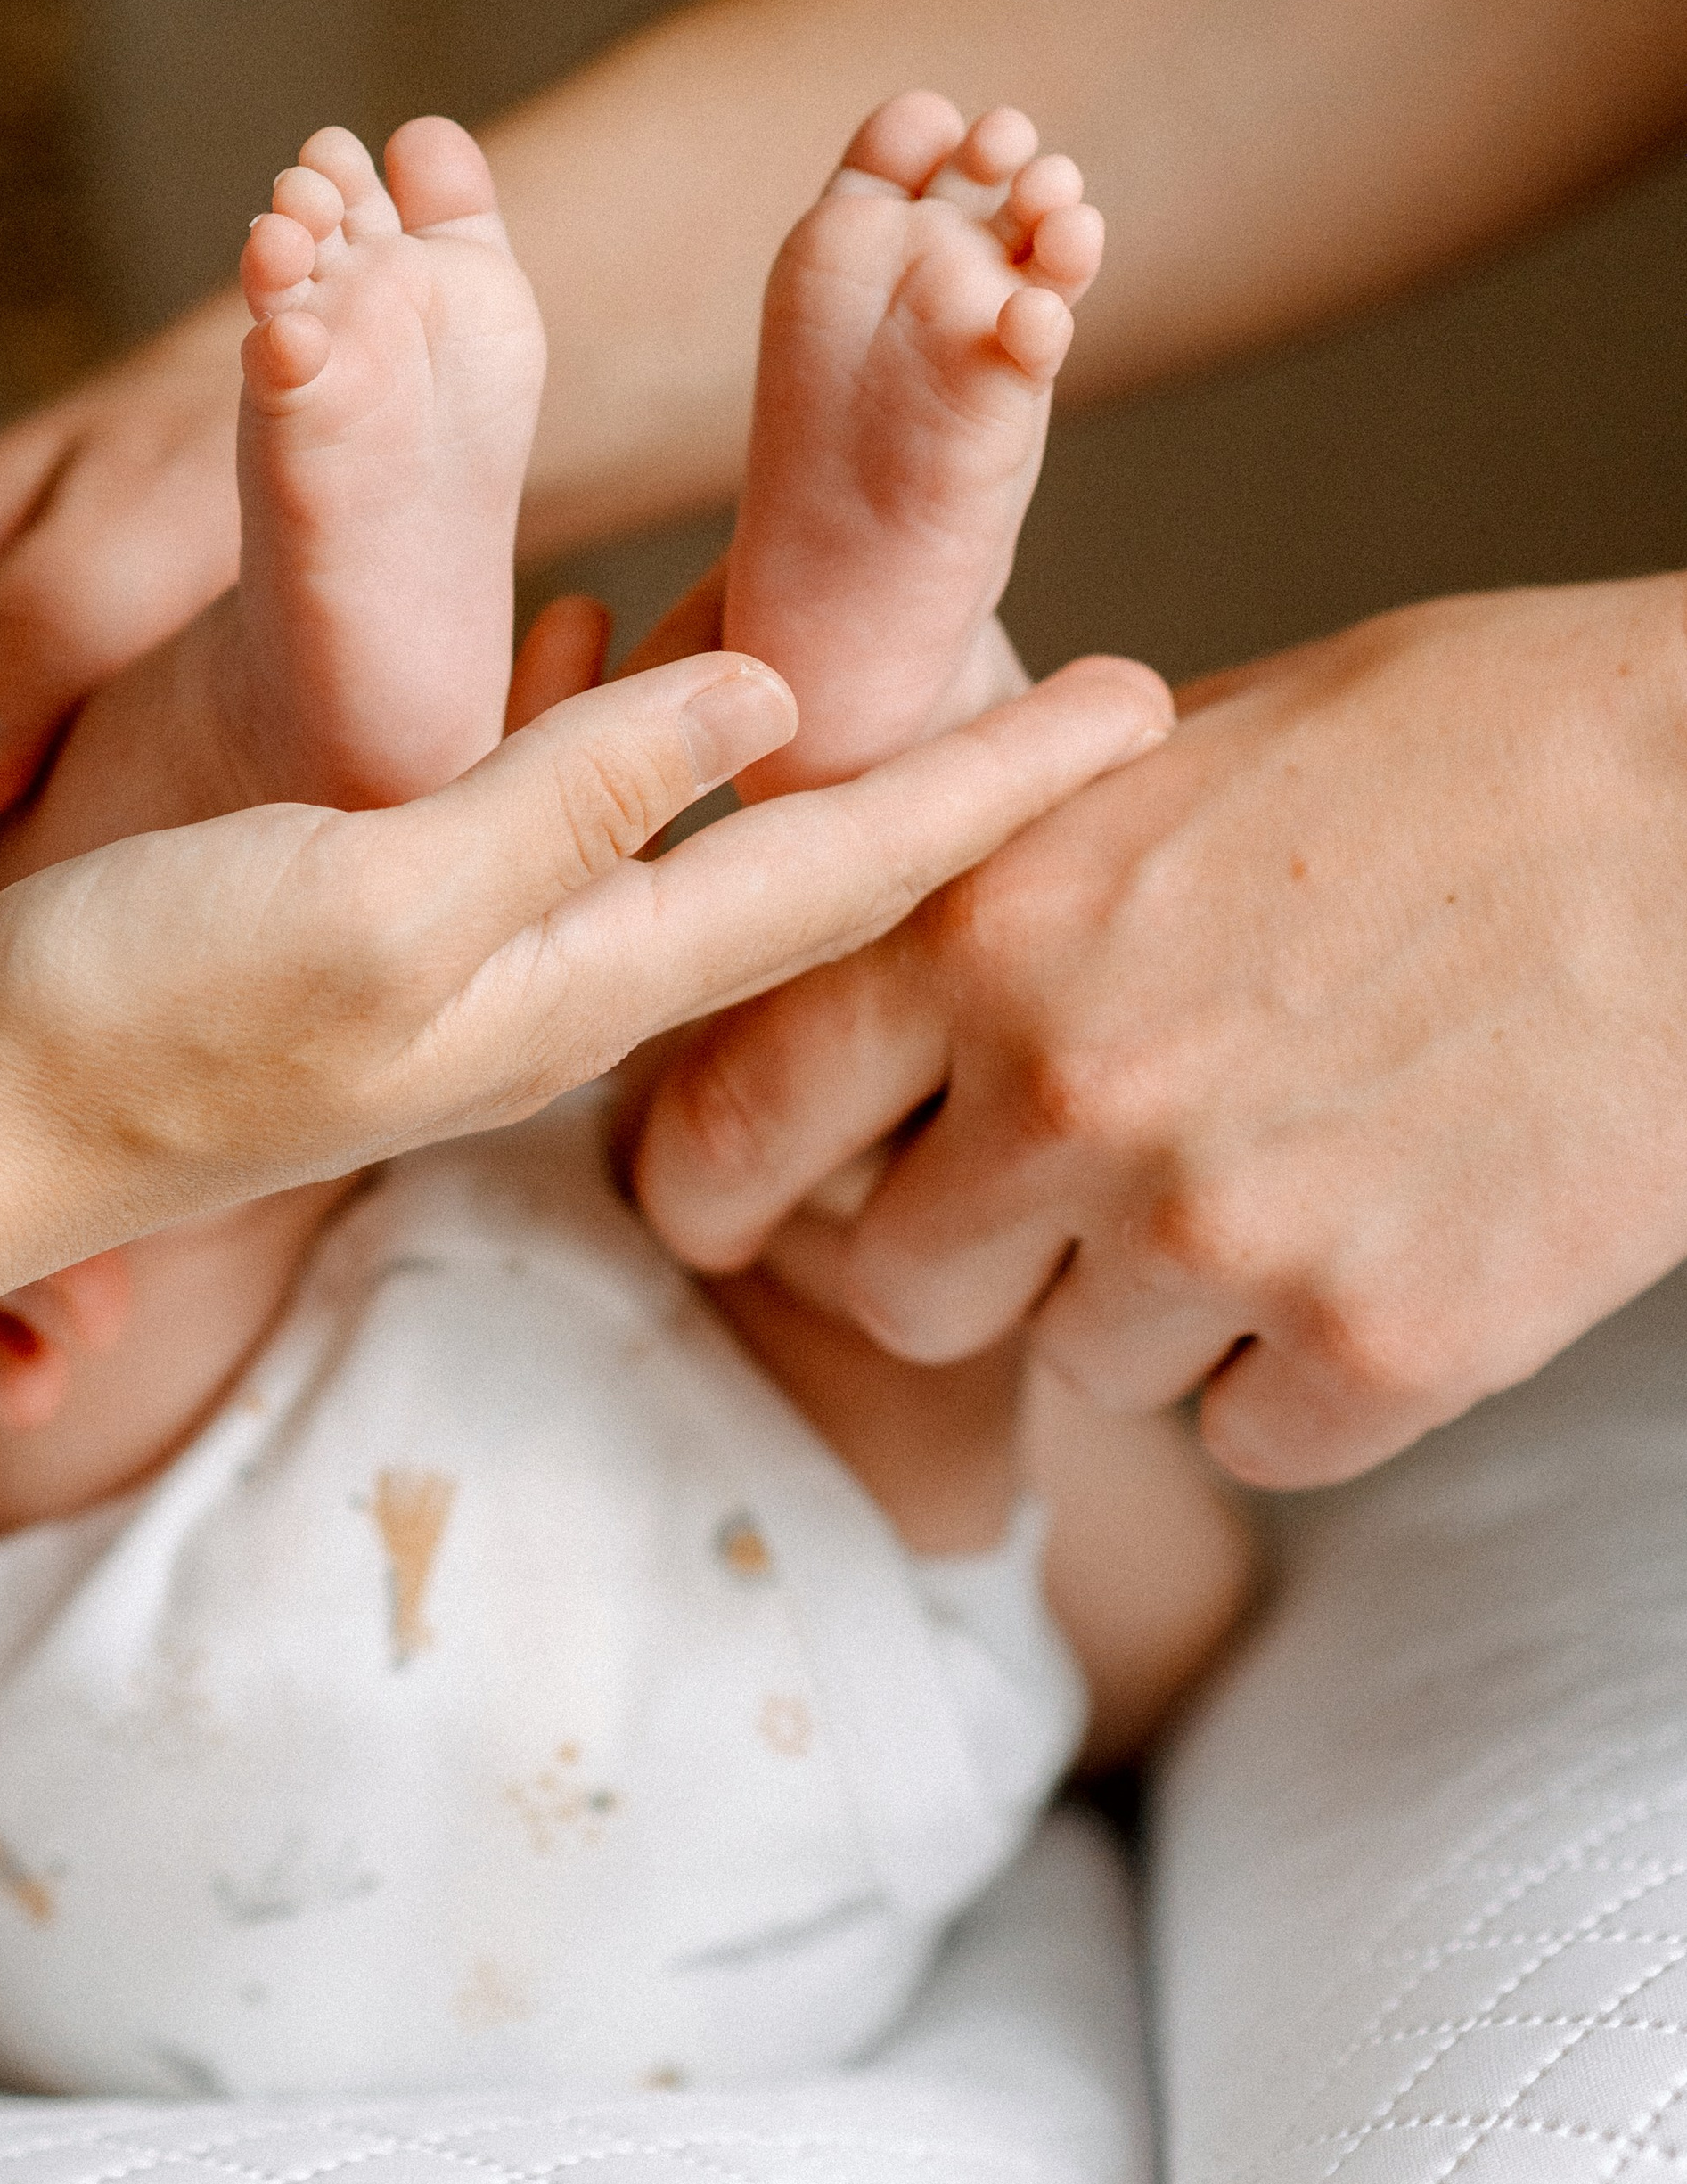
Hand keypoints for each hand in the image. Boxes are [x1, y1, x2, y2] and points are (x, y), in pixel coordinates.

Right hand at [0, 646, 1176, 1265]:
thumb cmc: (135, 1022)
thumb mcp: (366, 898)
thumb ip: (566, 803)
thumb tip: (765, 695)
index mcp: (582, 984)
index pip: (846, 874)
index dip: (1000, 779)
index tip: (1154, 695)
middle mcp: (566, 990)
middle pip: (817, 877)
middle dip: (962, 787)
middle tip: (1100, 697)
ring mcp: (485, 974)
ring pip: (712, 856)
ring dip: (835, 773)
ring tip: (939, 691)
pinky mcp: (397, 942)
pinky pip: (578, 838)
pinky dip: (652, 751)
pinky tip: (654, 675)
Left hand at [636, 582, 1686, 1489]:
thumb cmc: (1460, 743)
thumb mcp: (1168, 759)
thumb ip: (990, 888)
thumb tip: (859, 993)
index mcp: (986, 927)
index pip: (732, 1125)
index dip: (723, 1187)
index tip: (742, 1213)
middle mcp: (1069, 1093)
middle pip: (909, 1292)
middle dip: (987, 1255)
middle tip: (1104, 1175)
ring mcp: (1224, 1234)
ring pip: (1093, 1369)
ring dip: (1168, 1303)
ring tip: (1303, 1153)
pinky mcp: (1387, 1348)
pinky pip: (1255, 1440)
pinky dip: (1311, 1375)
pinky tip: (1398, 1232)